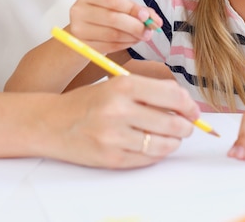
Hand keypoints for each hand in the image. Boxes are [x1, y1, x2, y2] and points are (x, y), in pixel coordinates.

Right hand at [45, 75, 199, 168]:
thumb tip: (183, 103)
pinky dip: (157, 154)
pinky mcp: (113, 157)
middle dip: (186, 126)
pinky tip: (154, 146)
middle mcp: (120, 109)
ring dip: (173, 142)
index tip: (193, 110)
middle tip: (187, 126)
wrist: (52, 123)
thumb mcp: (115, 85)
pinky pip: (148, 159)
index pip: (171, 95)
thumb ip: (147, 91)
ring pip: (163, 144)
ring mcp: (116, 136)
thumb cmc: (87, 102)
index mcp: (123, 85)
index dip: (188, 105)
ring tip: (172, 137)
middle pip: (172, 122)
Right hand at [69, 0, 161, 53]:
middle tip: (149, 31)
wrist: (83, 31)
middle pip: (112, 18)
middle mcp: (79, 10)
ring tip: (142, 36)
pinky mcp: (82, 46)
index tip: (146, 16)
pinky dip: (124, 45)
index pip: (112, 0)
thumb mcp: (117, 6)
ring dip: (132, 37)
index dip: (132, 8)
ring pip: (112, 34)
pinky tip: (131, 41)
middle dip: (135, 25)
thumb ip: (136, 10)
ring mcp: (78, 29)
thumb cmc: (103, 14)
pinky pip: (109, 46)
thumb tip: (155, 21)